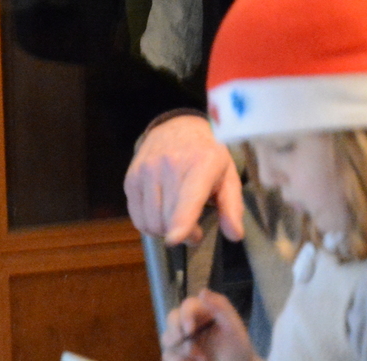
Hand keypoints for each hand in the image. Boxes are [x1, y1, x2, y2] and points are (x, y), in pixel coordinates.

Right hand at [125, 115, 243, 244]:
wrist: (176, 127)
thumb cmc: (207, 156)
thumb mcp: (228, 176)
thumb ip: (232, 207)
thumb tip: (235, 235)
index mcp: (202, 163)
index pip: (189, 197)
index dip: (182, 221)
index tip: (176, 239)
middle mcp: (170, 164)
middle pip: (169, 219)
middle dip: (184, 234)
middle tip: (195, 227)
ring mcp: (147, 170)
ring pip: (152, 222)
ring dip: (165, 230)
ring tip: (177, 218)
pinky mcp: (131, 178)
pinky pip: (137, 218)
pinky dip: (150, 225)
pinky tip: (162, 214)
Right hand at [161, 290, 252, 360]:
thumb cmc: (237, 347)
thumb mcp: (233, 327)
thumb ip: (221, 307)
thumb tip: (202, 291)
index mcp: (202, 312)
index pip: (187, 306)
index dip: (185, 316)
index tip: (189, 330)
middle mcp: (190, 324)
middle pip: (172, 318)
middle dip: (174, 330)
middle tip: (188, 345)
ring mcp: (183, 341)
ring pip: (167, 339)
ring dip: (179, 350)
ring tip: (202, 359)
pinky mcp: (179, 356)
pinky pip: (167, 356)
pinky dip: (176, 360)